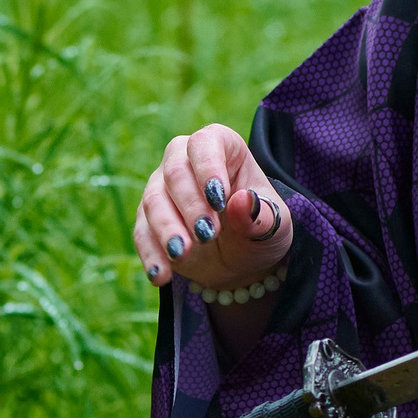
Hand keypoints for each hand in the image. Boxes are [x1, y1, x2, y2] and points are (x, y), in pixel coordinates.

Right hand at [132, 124, 292, 290]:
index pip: (206, 144)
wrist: (243, 259)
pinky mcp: (148, 220)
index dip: (208, 167)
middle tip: (207, 234)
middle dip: (190, 205)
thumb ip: (261, 215)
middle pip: (175, 171)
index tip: (219, 199)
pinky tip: (161, 274)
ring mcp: (162, 189)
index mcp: (222, 148)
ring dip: (167, 228)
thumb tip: (241, 201)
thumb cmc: (260, 227)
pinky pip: (142, 233)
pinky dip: (150, 254)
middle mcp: (185, 161)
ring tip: (182, 253)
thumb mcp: (274, 226)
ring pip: (153, 201)